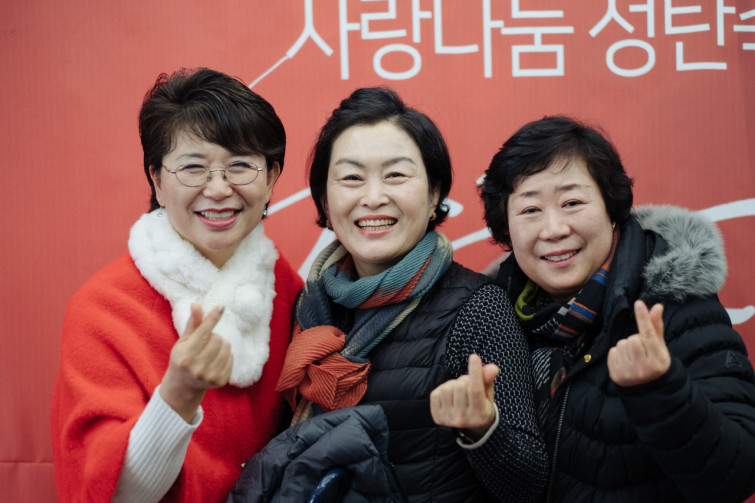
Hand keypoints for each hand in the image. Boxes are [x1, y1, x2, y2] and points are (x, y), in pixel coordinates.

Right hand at [159, 303, 232, 421]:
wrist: (183, 385)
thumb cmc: (183, 357)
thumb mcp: (183, 341)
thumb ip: (193, 323)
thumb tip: (196, 304)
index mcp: (185, 356)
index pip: (203, 332)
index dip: (212, 318)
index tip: (221, 307)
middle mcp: (197, 367)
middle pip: (218, 338)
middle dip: (213, 337)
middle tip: (205, 344)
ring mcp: (209, 376)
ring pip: (227, 346)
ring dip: (221, 345)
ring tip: (211, 351)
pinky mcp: (220, 381)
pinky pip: (231, 358)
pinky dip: (226, 355)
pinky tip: (215, 360)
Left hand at [430, 354, 498, 440]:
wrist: (470, 427)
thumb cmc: (481, 405)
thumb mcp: (488, 394)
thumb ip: (488, 380)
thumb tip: (492, 367)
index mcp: (480, 414)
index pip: (475, 390)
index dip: (475, 372)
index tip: (474, 357)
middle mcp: (463, 419)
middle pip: (460, 386)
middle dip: (465, 380)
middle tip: (469, 385)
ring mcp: (449, 419)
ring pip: (447, 388)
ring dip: (453, 384)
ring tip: (459, 392)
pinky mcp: (437, 417)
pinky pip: (436, 393)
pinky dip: (443, 390)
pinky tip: (450, 396)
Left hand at [608, 300, 670, 386]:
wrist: (648, 387)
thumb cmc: (654, 361)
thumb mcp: (659, 347)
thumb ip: (656, 327)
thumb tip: (657, 306)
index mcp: (658, 360)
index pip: (649, 335)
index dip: (643, 318)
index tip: (638, 303)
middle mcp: (644, 368)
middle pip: (632, 339)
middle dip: (636, 340)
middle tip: (641, 350)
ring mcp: (629, 373)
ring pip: (621, 344)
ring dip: (626, 346)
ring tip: (633, 356)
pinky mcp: (616, 376)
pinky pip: (612, 352)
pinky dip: (617, 353)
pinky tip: (625, 361)